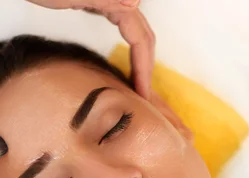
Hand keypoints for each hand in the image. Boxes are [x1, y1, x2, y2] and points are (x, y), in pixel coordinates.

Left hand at [26, 0, 154, 98]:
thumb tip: (135, 4)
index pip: (141, 38)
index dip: (144, 68)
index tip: (142, 95)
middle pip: (144, 35)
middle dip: (146, 67)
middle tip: (143, 97)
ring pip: (136, 32)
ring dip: (140, 58)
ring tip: (137, 84)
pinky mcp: (102, 2)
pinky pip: (125, 27)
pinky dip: (129, 47)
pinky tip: (126, 63)